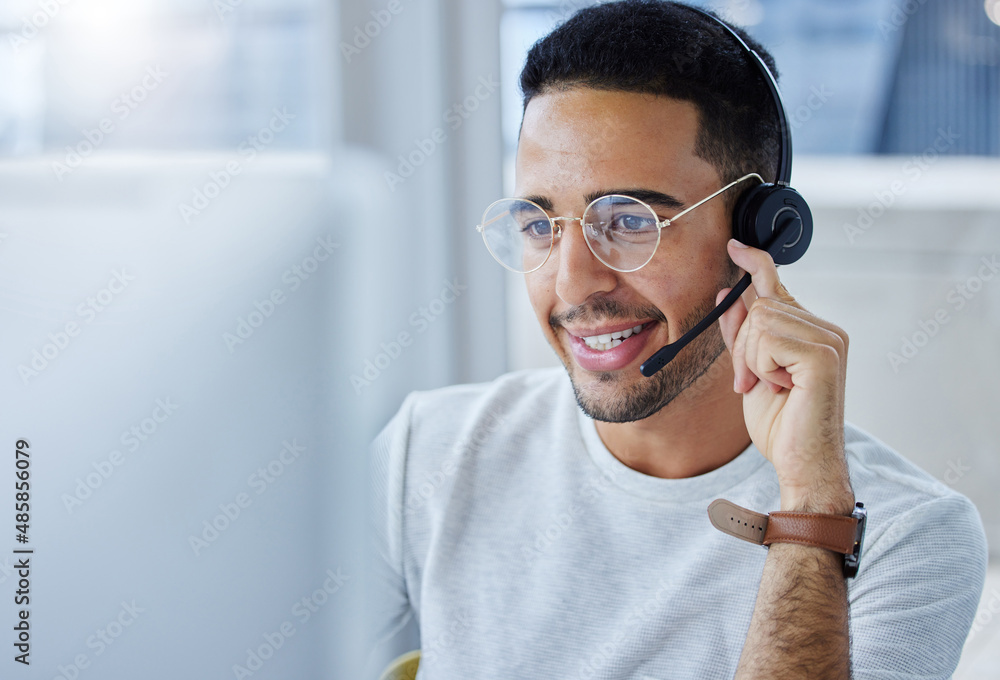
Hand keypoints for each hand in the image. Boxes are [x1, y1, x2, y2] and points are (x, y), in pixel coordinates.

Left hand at [718, 240, 853, 513]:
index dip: (755, 263)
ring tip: (767, 387)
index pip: (778, 286)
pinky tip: (779, 387)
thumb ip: (741, 332)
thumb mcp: (750, 369)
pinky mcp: (823, 355)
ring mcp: (829, 340)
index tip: (734, 246)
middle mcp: (827, 330)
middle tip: (751, 382)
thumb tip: (728, 291)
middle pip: (760, 304)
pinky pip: (768, 339)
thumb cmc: (779, 423)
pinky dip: (760, 365)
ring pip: (761, 320)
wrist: (800, 462)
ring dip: (750, 358)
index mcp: (813, 331)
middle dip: (742, 345)